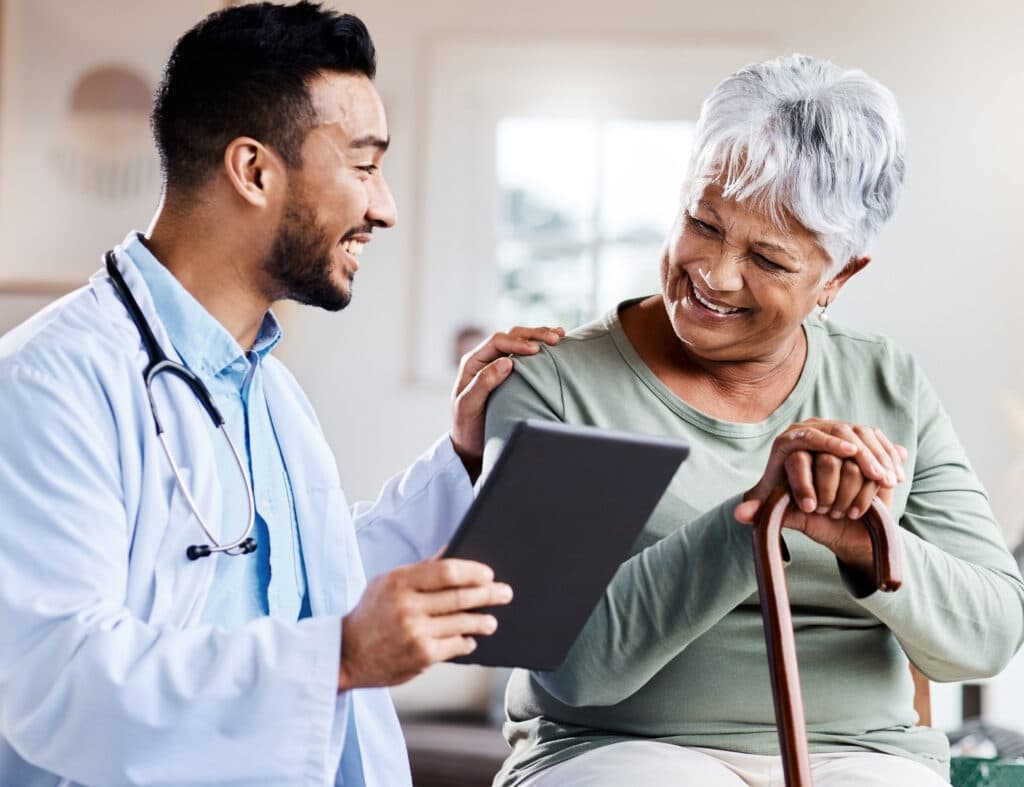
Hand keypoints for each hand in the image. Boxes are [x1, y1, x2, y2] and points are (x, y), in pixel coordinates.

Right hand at [338, 558, 512, 690]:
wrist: (346, 654)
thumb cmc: (370, 614)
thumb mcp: (387, 583)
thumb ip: (420, 570)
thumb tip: (451, 551)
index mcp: (400, 581)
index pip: (447, 571)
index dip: (473, 571)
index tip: (488, 574)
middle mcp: (408, 606)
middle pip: (460, 596)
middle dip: (489, 594)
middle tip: (505, 592)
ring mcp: (415, 632)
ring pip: (462, 622)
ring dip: (483, 620)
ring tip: (491, 620)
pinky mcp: (421, 656)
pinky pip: (455, 645)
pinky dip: (466, 642)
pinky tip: (470, 640)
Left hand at [450, 326, 563, 480]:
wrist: (470, 442)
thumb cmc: (467, 426)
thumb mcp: (469, 405)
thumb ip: (484, 382)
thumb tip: (507, 362)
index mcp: (473, 362)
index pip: (497, 342)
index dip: (517, 342)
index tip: (536, 350)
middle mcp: (485, 359)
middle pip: (511, 336)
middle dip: (533, 334)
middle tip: (555, 338)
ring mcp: (498, 364)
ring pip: (520, 341)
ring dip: (539, 336)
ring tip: (560, 335)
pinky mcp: (510, 373)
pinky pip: (525, 355)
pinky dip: (540, 347)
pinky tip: (556, 346)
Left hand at [734, 420, 907, 571]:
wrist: (822, 504)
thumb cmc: (797, 507)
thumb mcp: (780, 511)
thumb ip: (761, 512)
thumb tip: (740, 515)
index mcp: (787, 443)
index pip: (806, 436)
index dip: (827, 443)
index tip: (847, 454)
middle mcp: (811, 429)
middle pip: (838, 431)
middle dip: (859, 453)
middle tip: (874, 473)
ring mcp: (836, 430)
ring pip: (860, 433)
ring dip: (877, 456)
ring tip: (886, 479)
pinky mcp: (858, 436)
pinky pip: (876, 438)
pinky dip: (887, 456)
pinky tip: (894, 475)